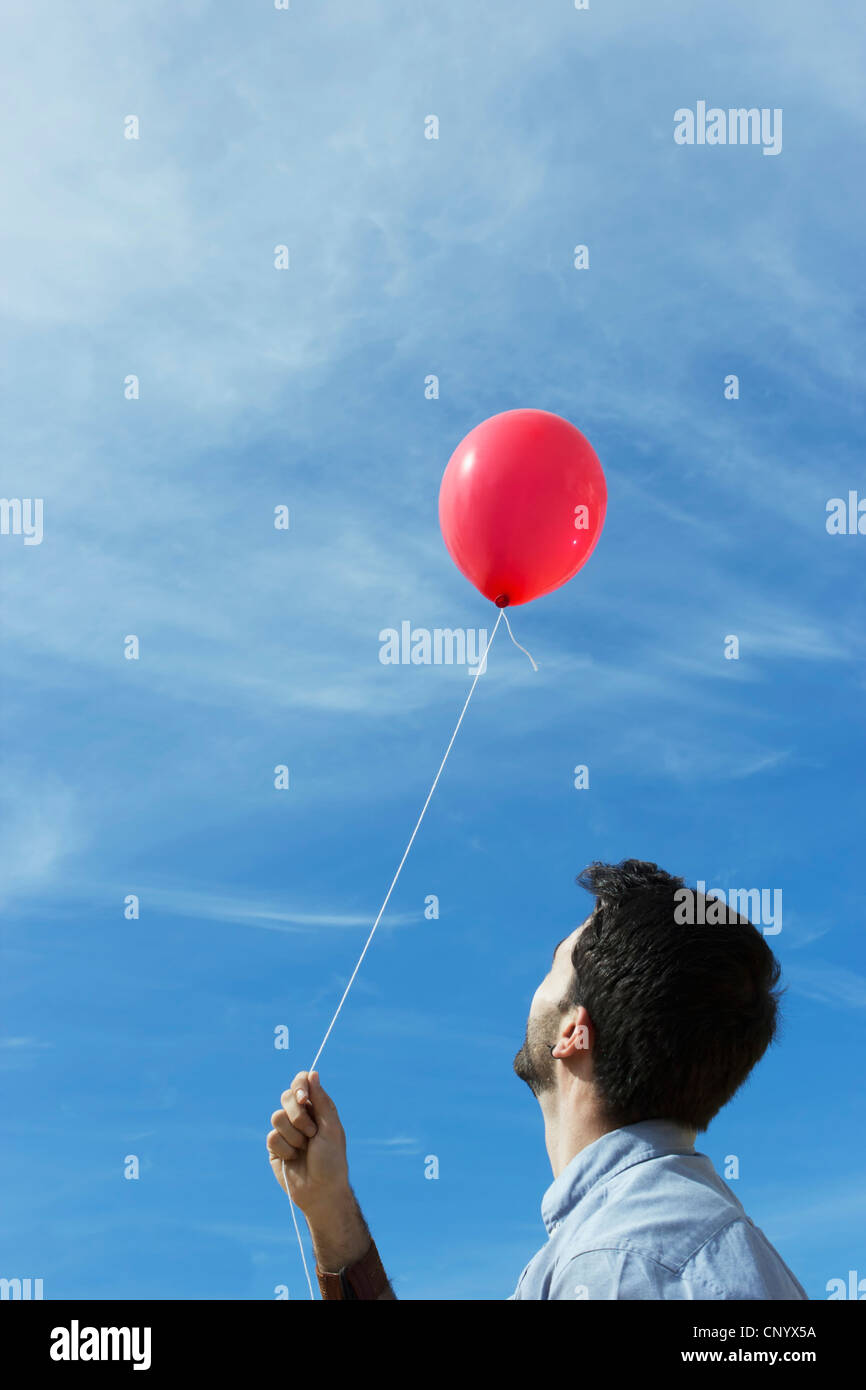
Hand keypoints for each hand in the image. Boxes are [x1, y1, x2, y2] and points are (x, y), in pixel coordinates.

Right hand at [267, 1070, 349, 1216]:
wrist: (320, 1192)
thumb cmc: (332, 1160)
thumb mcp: (331, 1128)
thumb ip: (321, 1101)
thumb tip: (313, 1073)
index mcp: (316, 1108)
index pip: (302, 1082)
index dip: (299, 1086)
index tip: (304, 1099)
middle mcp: (300, 1116)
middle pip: (286, 1096)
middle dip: (298, 1115)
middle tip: (311, 1132)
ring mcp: (286, 1131)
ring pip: (277, 1116)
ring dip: (293, 1135)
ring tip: (304, 1149)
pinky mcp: (275, 1146)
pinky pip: (272, 1136)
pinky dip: (285, 1148)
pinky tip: (293, 1159)